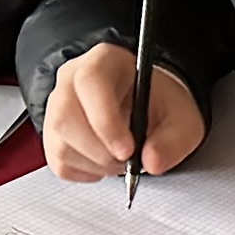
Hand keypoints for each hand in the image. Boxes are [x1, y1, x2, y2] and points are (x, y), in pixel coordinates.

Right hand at [43, 43, 205, 182]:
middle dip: (99, 151)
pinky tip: (105, 163)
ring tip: (120, 161)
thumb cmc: (160, 106)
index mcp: (105, 61)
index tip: (127, 151)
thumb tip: (152, 162)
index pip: (90, 82)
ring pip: (60, 143)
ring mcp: (57, 106)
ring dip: (95, 164)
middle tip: (128, 162)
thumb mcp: (182, 119)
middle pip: (65, 117)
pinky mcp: (53, 134)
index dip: (105, 120)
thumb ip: (173, 140)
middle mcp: (72, 78)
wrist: (149, 110)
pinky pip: (58, 161)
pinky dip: (85, 172)